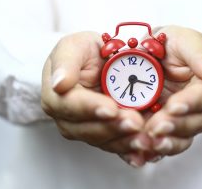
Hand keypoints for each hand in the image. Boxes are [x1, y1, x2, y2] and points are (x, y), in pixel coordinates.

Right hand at [41, 32, 150, 165]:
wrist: (97, 62)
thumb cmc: (83, 52)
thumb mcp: (73, 46)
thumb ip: (65, 62)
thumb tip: (59, 83)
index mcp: (57, 97)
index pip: (70, 106)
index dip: (91, 108)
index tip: (111, 108)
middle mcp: (69, 118)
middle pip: (88, 129)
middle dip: (113, 128)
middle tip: (135, 123)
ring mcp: (87, 128)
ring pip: (104, 140)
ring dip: (124, 142)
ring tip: (144, 140)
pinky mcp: (105, 134)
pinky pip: (116, 145)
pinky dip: (129, 151)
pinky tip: (143, 154)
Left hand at [142, 26, 201, 158]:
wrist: (161, 55)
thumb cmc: (177, 44)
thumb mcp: (187, 40)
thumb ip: (200, 55)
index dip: (191, 103)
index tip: (174, 106)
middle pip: (196, 122)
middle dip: (175, 126)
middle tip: (156, 127)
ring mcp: (188, 119)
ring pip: (182, 137)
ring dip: (166, 142)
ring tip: (149, 143)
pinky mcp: (172, 127)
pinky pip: (167, 142)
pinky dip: (155, 149)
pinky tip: (143, 153)